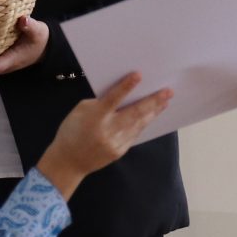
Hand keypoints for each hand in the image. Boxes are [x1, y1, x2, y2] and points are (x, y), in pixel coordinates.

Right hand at [39, 73, 171, 195]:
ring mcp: (115, 142)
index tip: (139, 75)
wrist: (68, 161)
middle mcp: (108, 130)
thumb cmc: (72, 131)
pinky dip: (144, 124)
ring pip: (139, 124)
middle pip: (134, 113)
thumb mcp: (80, 111)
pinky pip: (135, 134)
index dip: (126, 87)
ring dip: (154, 112)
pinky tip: (152, 115)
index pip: (113, 99)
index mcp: (95, 117)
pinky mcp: (120, 151)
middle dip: (153, 101)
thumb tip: (120, 95)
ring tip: (165, 101)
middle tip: (168, 91)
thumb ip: (100, 102)